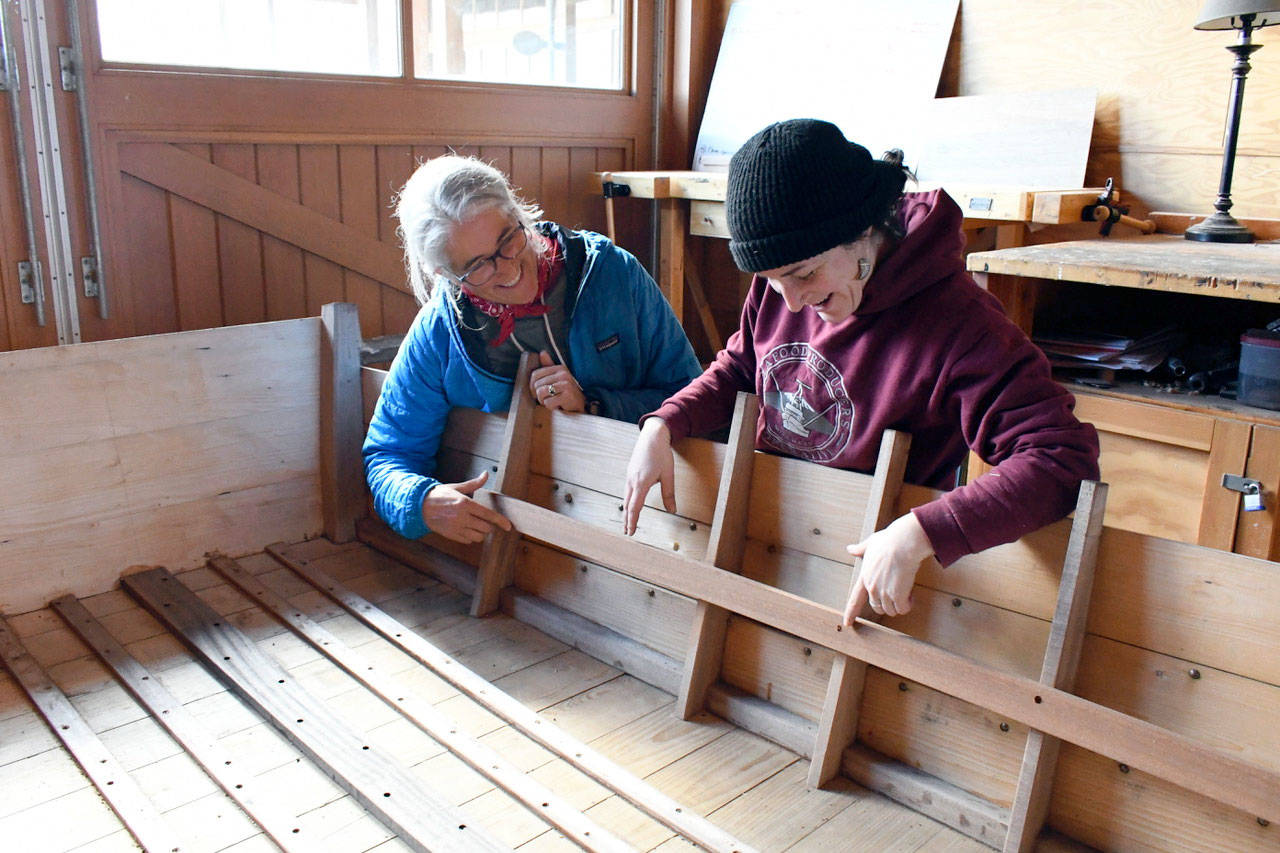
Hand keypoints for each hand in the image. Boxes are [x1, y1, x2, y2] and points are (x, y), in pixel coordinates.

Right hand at [421, 471, 512, 543]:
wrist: (419, 507)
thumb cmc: (439, 495)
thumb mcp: (456, 488)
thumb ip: (474, 484)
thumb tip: (486, 474)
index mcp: (465, 504)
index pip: (488, 515)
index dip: (501, 521)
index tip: (508, 526)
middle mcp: (462, 517)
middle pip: (486, 528)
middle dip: (489, 525)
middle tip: (484, 520)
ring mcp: (456, 528)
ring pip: (478, 536)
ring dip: (480, 532)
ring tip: (475, 524)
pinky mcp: (451, 535)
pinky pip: (468, 541)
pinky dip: (470, 537)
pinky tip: (466, 528)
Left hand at [530, 351, 584, 412]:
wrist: (579, 406)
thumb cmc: (566, 392)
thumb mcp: (558, 378)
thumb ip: (549, 366)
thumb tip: (542, 353)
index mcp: (560, 368)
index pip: (535, 375)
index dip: (532, 385)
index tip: (537, 392)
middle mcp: (564, 374)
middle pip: (537, 385)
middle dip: (539, 395)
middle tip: (548, 398)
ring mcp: (566, 385)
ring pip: (541, 393)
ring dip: (544, 401)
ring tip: (552, 401)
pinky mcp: (567, 396)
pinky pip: (548, 403)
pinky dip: (551, 407)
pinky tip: (558, 406)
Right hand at [622, 418, 675, 535]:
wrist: (652, 436)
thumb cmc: (661, 454)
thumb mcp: (668, 475)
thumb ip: (669, 494)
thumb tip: (672, 510)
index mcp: (641, 483)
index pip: (634, 507)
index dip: (632, 521)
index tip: (631, 532)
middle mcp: (632, 481)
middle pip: (627, 505)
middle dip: (627, 519)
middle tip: (628, 532)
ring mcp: (629, 476)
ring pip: (626, 498)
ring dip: (627, 511)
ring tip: (628, 521)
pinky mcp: (630, 472)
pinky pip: (627, 490)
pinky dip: (627, 500)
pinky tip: (630, 504)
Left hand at [842, 512, 935, 624]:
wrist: (902, 543)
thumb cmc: (889, 541)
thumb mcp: (870, 543)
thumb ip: (860, 549)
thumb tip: (850, 548)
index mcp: (864, 577)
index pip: (854, 599)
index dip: (850, 613)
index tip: (848, 623)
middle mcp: (872, 587)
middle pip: (878, 607)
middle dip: (887, 604)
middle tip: (897, 592)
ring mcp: (884, 593)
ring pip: (892, 610)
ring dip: (899, 604)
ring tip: (906, 590)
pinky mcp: (898, 595)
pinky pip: (903, 609)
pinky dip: (908, 604)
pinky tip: (911, 594)